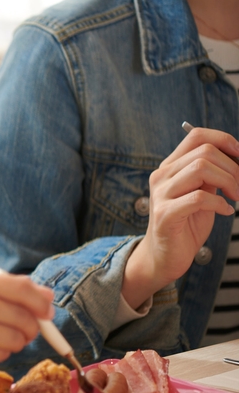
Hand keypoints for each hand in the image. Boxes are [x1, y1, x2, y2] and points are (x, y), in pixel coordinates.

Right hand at [0, 271, 53, 382]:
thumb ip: (8, 290)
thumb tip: (48, 296)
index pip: (20, 288)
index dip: (41, 301)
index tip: (47, 311)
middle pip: (23, 315)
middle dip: (32, 327)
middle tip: (25, 330)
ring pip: (16, 337)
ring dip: (17, 342)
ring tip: (0, 339)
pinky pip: (3, 353)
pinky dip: (1, 353)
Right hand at [123, 126, 238, 307]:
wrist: (165, 256)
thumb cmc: (186, 224)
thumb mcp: (202, 193)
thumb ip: (212, 175)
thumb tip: (238, 159)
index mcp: (171, 167)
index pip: (196, 136)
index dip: (225, 140)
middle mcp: (162, 176)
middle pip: (204, 152)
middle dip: (233, 168)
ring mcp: (161, 194)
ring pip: (201, 169)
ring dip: (229, 182)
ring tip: (235, 197)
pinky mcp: (165, 214)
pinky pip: (199, 198)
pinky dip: (220, 203)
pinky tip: (225, 211)